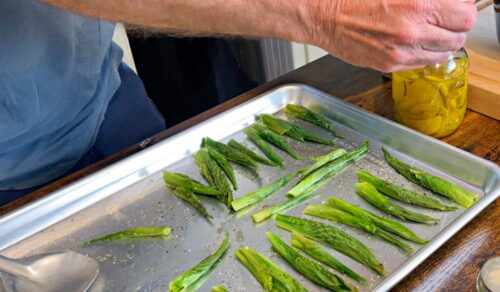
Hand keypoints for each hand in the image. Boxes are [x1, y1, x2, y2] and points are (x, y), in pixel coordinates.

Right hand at [300, 0, 476, 71]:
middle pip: (457, 39)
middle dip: (453, 30)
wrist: (324, 17)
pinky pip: (420, 64)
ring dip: (439, 44)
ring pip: (441, 55)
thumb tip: (450, 2)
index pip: (464, 18)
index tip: (455, 9)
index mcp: (416, 6)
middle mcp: (411, 33)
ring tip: (426, 33)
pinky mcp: (389, 65)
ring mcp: (400, 53)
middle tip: (442, 21)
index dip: (462, 12)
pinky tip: (410, 43)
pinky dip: (421, 54)